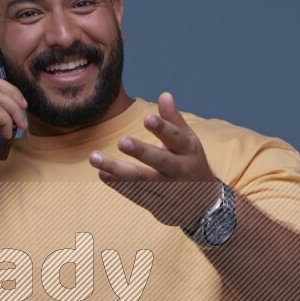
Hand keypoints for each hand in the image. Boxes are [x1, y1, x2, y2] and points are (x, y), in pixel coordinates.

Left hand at [89, 92, 219, 226]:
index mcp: (188, 151)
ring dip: (117, 170)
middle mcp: (180, 170)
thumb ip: (174, 120)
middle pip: (160, 161)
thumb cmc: (191, 163)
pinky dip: (119, 185)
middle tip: (122, 141)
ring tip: (95, 158)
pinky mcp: (158, 205)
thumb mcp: (189, 141)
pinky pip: (136, 194)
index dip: (163, 128)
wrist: (205, 204)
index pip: (176, 138)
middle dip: (141, 152)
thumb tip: (164, 95)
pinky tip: (103, 174)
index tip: (147, 118)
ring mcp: (169, 190)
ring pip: (142, 180)